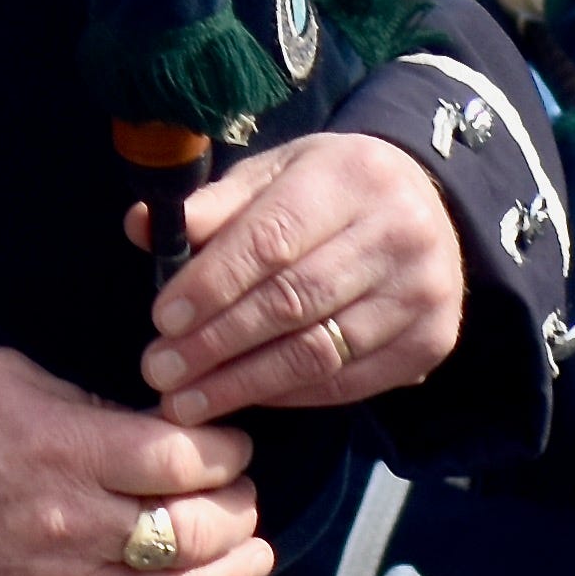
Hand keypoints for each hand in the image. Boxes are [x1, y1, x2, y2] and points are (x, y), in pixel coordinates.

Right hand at [0, 350, 266, 575]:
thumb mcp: (0, 376)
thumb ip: (80, 402)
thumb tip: (137, 426)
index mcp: (62, 447)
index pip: (184, 459)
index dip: (224, 449)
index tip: (223, 442)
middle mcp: (70, 521)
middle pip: (195, 530)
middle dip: (237, 509)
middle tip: (235, 493)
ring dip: (230, 575)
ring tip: (249, 554)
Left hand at [134, 132, 467, 421]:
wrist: (425, 205)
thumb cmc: (327, 189)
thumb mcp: (273, 174)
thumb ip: (212, 205)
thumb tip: (141, 227)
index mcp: (352, 178)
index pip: (271, 240)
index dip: (212, 284)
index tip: (162, 319)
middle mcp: (398, 235)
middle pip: (293, 302)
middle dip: (216, 343)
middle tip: (160, 371)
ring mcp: (423, 293)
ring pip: (319, 352)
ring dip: (244, 384)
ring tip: (187, 401)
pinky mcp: (432, 342)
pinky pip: (348, 382)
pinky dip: (289, 396)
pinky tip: (244, 399)